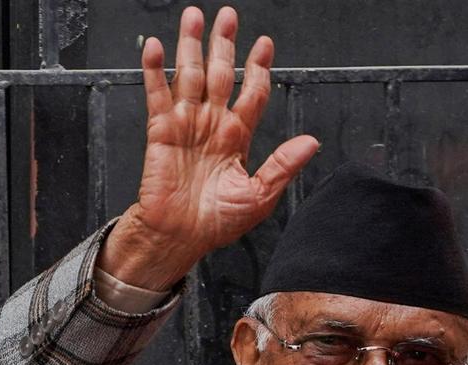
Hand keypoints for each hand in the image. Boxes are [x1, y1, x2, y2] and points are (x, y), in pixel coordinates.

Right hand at [99, 6, 319, 290]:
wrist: (181, 238)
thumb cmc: (217, 223)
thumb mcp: (260, 196)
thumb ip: (283, 165)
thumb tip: (312, 142)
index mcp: (237, 138)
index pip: (252, 93)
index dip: (258, 69)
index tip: (264, 45)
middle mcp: (212, 125)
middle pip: (221, 74)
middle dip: (225, 45)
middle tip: (228, 16)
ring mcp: (186, 125)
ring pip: (190, 76)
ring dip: (191, 46)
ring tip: (194, 17)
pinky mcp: (160, 132)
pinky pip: (158, 95)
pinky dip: (155, 71)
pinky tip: (156, 48)